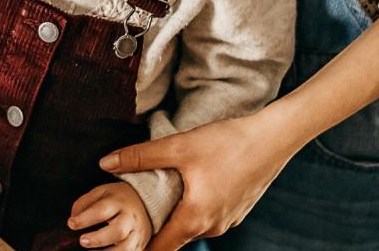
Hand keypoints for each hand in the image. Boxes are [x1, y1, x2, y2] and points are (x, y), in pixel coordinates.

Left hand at [68, 182, 150, 249]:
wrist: (146, 202)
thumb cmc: (117, 198)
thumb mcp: (101, 192)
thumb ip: (84, 203)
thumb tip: (73, 218)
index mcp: (118, 202)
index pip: (101, 211)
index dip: (85, 219)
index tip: (71, 224)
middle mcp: (130, 218)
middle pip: (118, 231)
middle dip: (98, 239)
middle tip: (82, 241)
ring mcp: (137, 233)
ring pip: (126, 248)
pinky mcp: (140, 245)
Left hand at [98, 113, 300, 250]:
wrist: (274, 138)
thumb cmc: (228, 143)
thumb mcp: (179, 147)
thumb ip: (140, 157)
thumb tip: (105, 164)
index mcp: (194, 219)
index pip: (160, 249)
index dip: (139, 247)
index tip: (123, 240)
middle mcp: (212, 227)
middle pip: (174, 239)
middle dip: (153, 231)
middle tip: (134, 216)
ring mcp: (227, 221)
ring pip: (192, 227)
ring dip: (174, 219)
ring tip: (156, 202)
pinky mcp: (237, 210)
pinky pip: (208, 218)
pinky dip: (193, 210)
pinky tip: (187, 189)